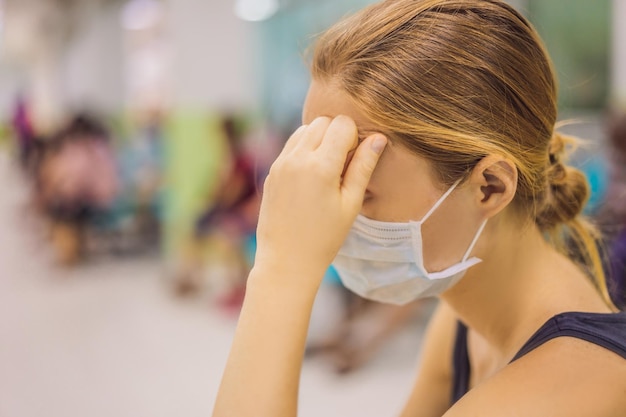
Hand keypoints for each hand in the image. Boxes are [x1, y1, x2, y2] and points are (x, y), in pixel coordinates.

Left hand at [253, 115, 386, 285]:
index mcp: (320, 166)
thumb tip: (378, 138)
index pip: (342, 124)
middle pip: (323, 122)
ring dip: (320, 139)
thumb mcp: (351, 204)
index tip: (355, 160)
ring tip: (327, 170)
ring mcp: (281, 164)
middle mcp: (297, 159)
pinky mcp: (272, 171)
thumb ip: (364, 167)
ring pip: (305, 129)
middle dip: (337, 134)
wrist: (286, 261)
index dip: (354, 137)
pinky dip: (304, 149)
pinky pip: (291, 145)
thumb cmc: (325, 238)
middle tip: (343, 165)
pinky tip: (311, 176)